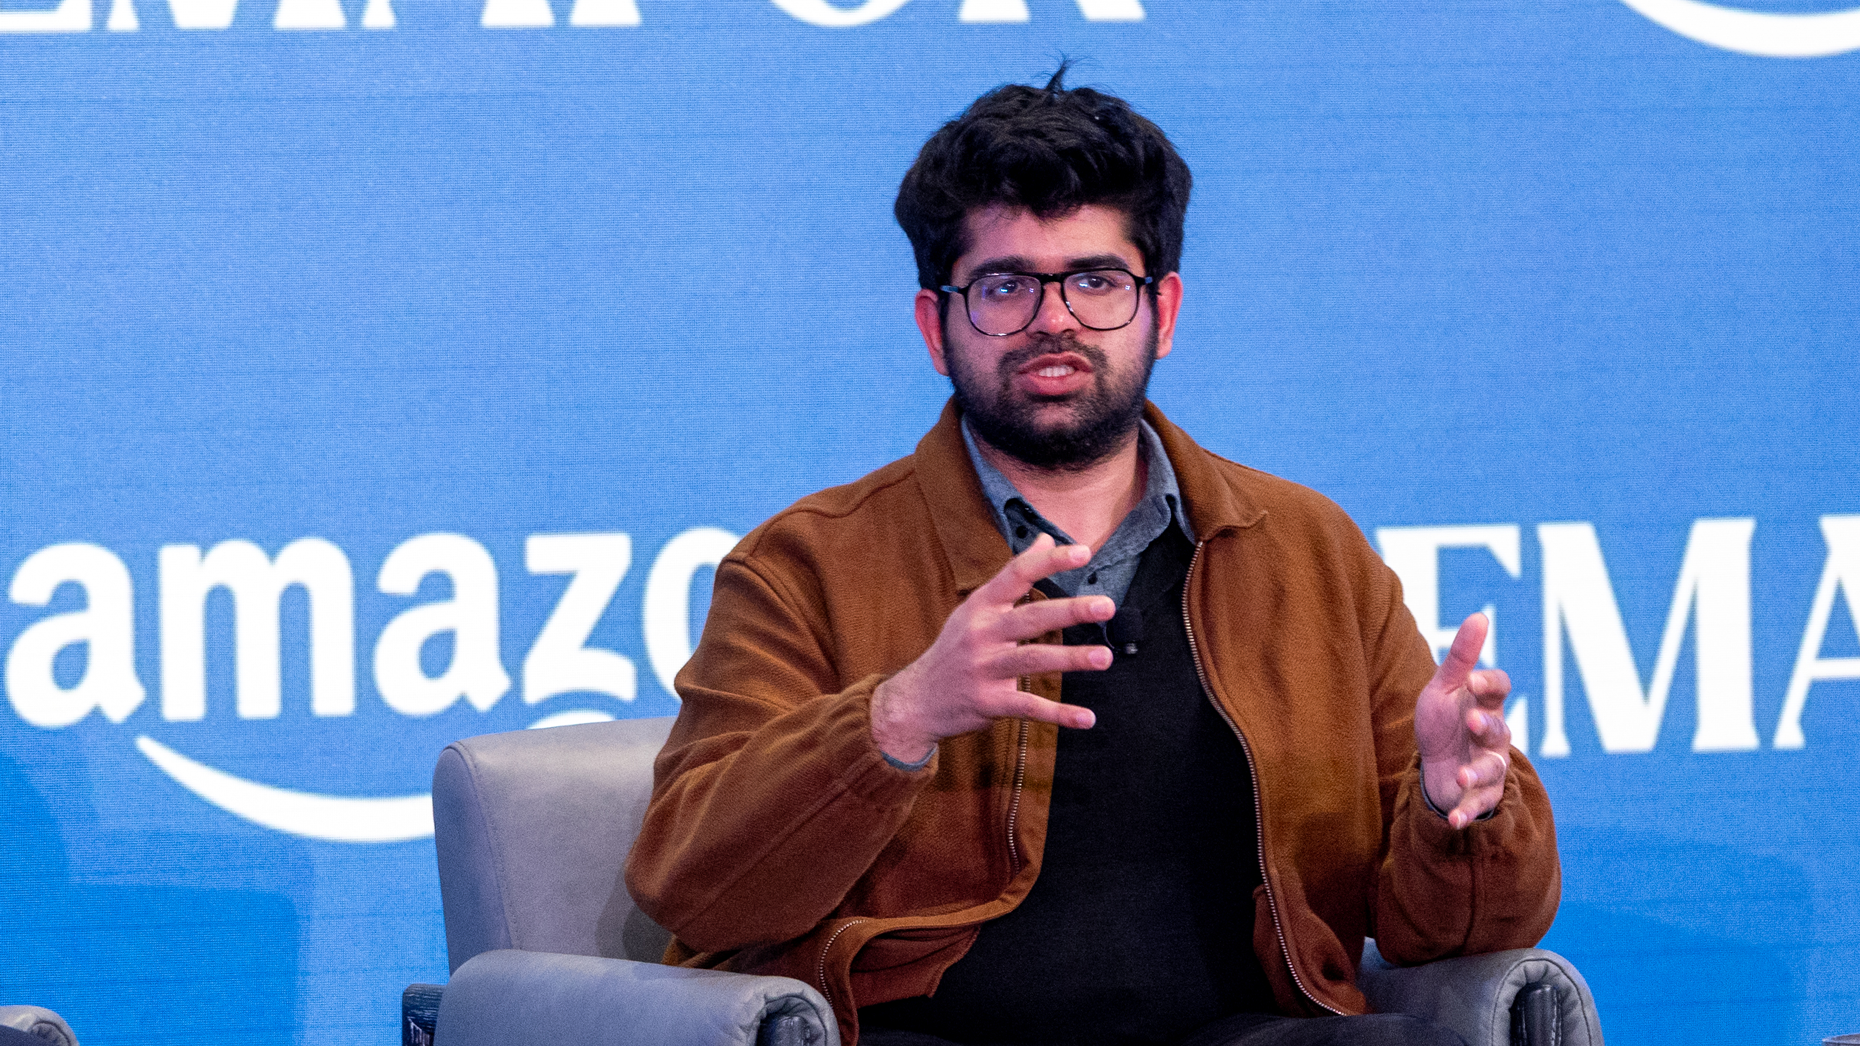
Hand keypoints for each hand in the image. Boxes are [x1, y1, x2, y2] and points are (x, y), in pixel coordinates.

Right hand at [870, 534, 1114, 762]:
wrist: (917, 700)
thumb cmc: (956, 648)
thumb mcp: (977, 608)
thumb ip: (1013, 576)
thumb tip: (1044, 538)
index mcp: (981, 605)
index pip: (1016, 574)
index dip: (1049, 562)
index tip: (1083, 553)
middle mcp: (981, 633)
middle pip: (1031, 618)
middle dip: (1070, 611)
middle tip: (1106, 605)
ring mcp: (984, 669)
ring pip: (1033, 660)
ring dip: (1071, 659)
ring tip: (1105, 657)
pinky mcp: (988, 703)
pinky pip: (1028, 707)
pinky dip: (1059, 713)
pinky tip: (1087, 718)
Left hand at [1413, 613, 1512, 828]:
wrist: (1434, 766)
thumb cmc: (1442, 722)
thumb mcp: (1444, 689)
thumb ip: (1461, 658)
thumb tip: (1480, 615)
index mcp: (1485, 704)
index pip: (1499, 688)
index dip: (1489, 684)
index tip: (1472, 681)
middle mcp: (1493, 735)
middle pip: (1500, 728)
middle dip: (1487, 726)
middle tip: (1472, 722)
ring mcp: (1489, 766)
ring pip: (1493, 769)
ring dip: (1477, 772)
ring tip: (1459, 776)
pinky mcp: (1479, 794)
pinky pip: (1478, 804)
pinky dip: (1466, 813)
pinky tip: (1453, 820)